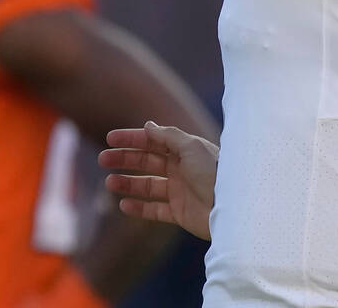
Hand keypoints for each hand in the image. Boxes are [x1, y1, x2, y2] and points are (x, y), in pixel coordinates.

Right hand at [98, 121, 218, 240]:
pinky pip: (155, 210)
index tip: (110, 139)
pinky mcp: (181, 213)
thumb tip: (147, 125)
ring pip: (148, 185)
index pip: (153, 141)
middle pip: (147, 162)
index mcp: (184, 150)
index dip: (131, 139)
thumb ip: (168, 136)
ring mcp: (180, 191)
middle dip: (125, 159)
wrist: (234, 209)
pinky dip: (139, 208)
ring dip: (128, 183)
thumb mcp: (191, 147)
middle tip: (102, 159)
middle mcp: (181, 169)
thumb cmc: (215, 174)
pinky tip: (124, 204)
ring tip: (109, 183)